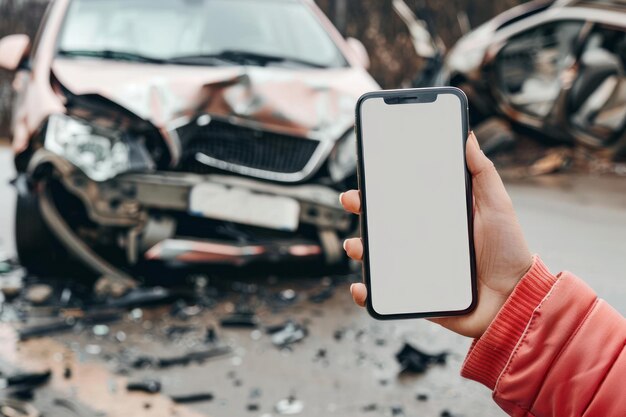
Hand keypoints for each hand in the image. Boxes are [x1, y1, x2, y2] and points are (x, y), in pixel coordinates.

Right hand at [340, 132, 532, 337]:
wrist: (515, 300)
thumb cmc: (509, 251)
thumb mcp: (496, 205)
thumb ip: (482, 173)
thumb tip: (467, 137)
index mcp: (438, 218)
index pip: (403, 198)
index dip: (382, 186)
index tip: (367, 174)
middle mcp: (422, 241)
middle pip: (384, 223)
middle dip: (361, 210)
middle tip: (352, 200)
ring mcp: (416, 267)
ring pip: (378, 256)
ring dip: (359, 248)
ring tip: (356, 245)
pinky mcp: (415, 295)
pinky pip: (385, 294)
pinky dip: (368, 292)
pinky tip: (362, 286)